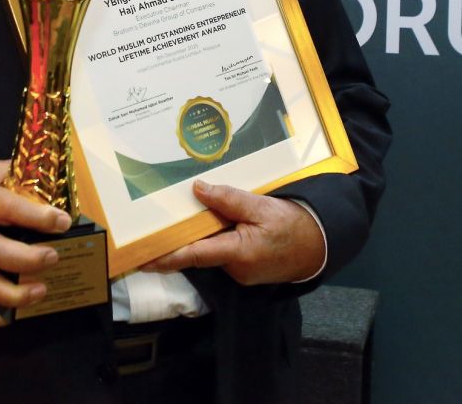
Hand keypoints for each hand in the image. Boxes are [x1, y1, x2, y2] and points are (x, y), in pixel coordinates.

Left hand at [140, 180, 323, 284]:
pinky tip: (215, 220)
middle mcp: (235, 268)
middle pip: (199, 251)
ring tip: (187, 213)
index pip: (194, 256)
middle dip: (181, 238)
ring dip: (202, 235)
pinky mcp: (244, 269)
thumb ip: (228, 199)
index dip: (166, 257)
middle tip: (155, 224)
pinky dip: (216, 238)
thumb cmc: (293, 226)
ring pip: (212, 250)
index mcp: (238, 253)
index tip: (143, 258)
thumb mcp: (262, 206)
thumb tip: (198, 189)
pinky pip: (223, 252)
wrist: (319, 246)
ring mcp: (239, 272)